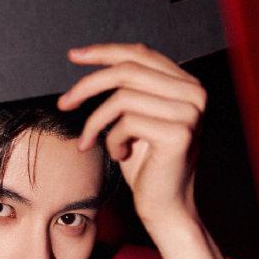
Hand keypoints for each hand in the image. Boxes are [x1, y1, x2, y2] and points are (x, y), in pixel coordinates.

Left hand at [56, 42, 205, 235]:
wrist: (164, 207)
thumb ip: (128, 86)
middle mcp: (195, 93)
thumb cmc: (145, 164)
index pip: (140, 53)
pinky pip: (126, 123)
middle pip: (127, 71)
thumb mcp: (135, 116)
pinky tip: (120, 155)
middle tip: (64, 104)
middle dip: (87, 86)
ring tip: (93, 142)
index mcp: (186, 83)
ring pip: (122, 98)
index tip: (73, 56)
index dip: (104, 52)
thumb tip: (92, 55)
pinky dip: (112, 140)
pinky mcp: (179, 133)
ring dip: (97, 123)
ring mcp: (190, 112)